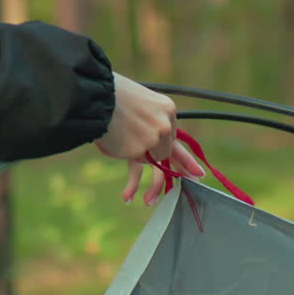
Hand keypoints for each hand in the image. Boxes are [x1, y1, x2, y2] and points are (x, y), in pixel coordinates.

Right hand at [93, 73, 203, 203]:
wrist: (95, 96)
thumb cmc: (110, 94)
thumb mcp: (137, 100)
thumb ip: (146, 116)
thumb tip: (147, 136)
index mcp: (166, 108)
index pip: (171, 133)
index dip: (167, 145)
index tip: (185, 161)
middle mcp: (164, 125)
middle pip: (170, 150)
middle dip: (184, 165)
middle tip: (199, 176)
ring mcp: (152, 140)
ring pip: (155, 164)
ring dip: (155, 184)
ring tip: (151, 200)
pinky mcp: (137, 151)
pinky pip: (134, 170)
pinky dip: (131, 184)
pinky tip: (128, 197)